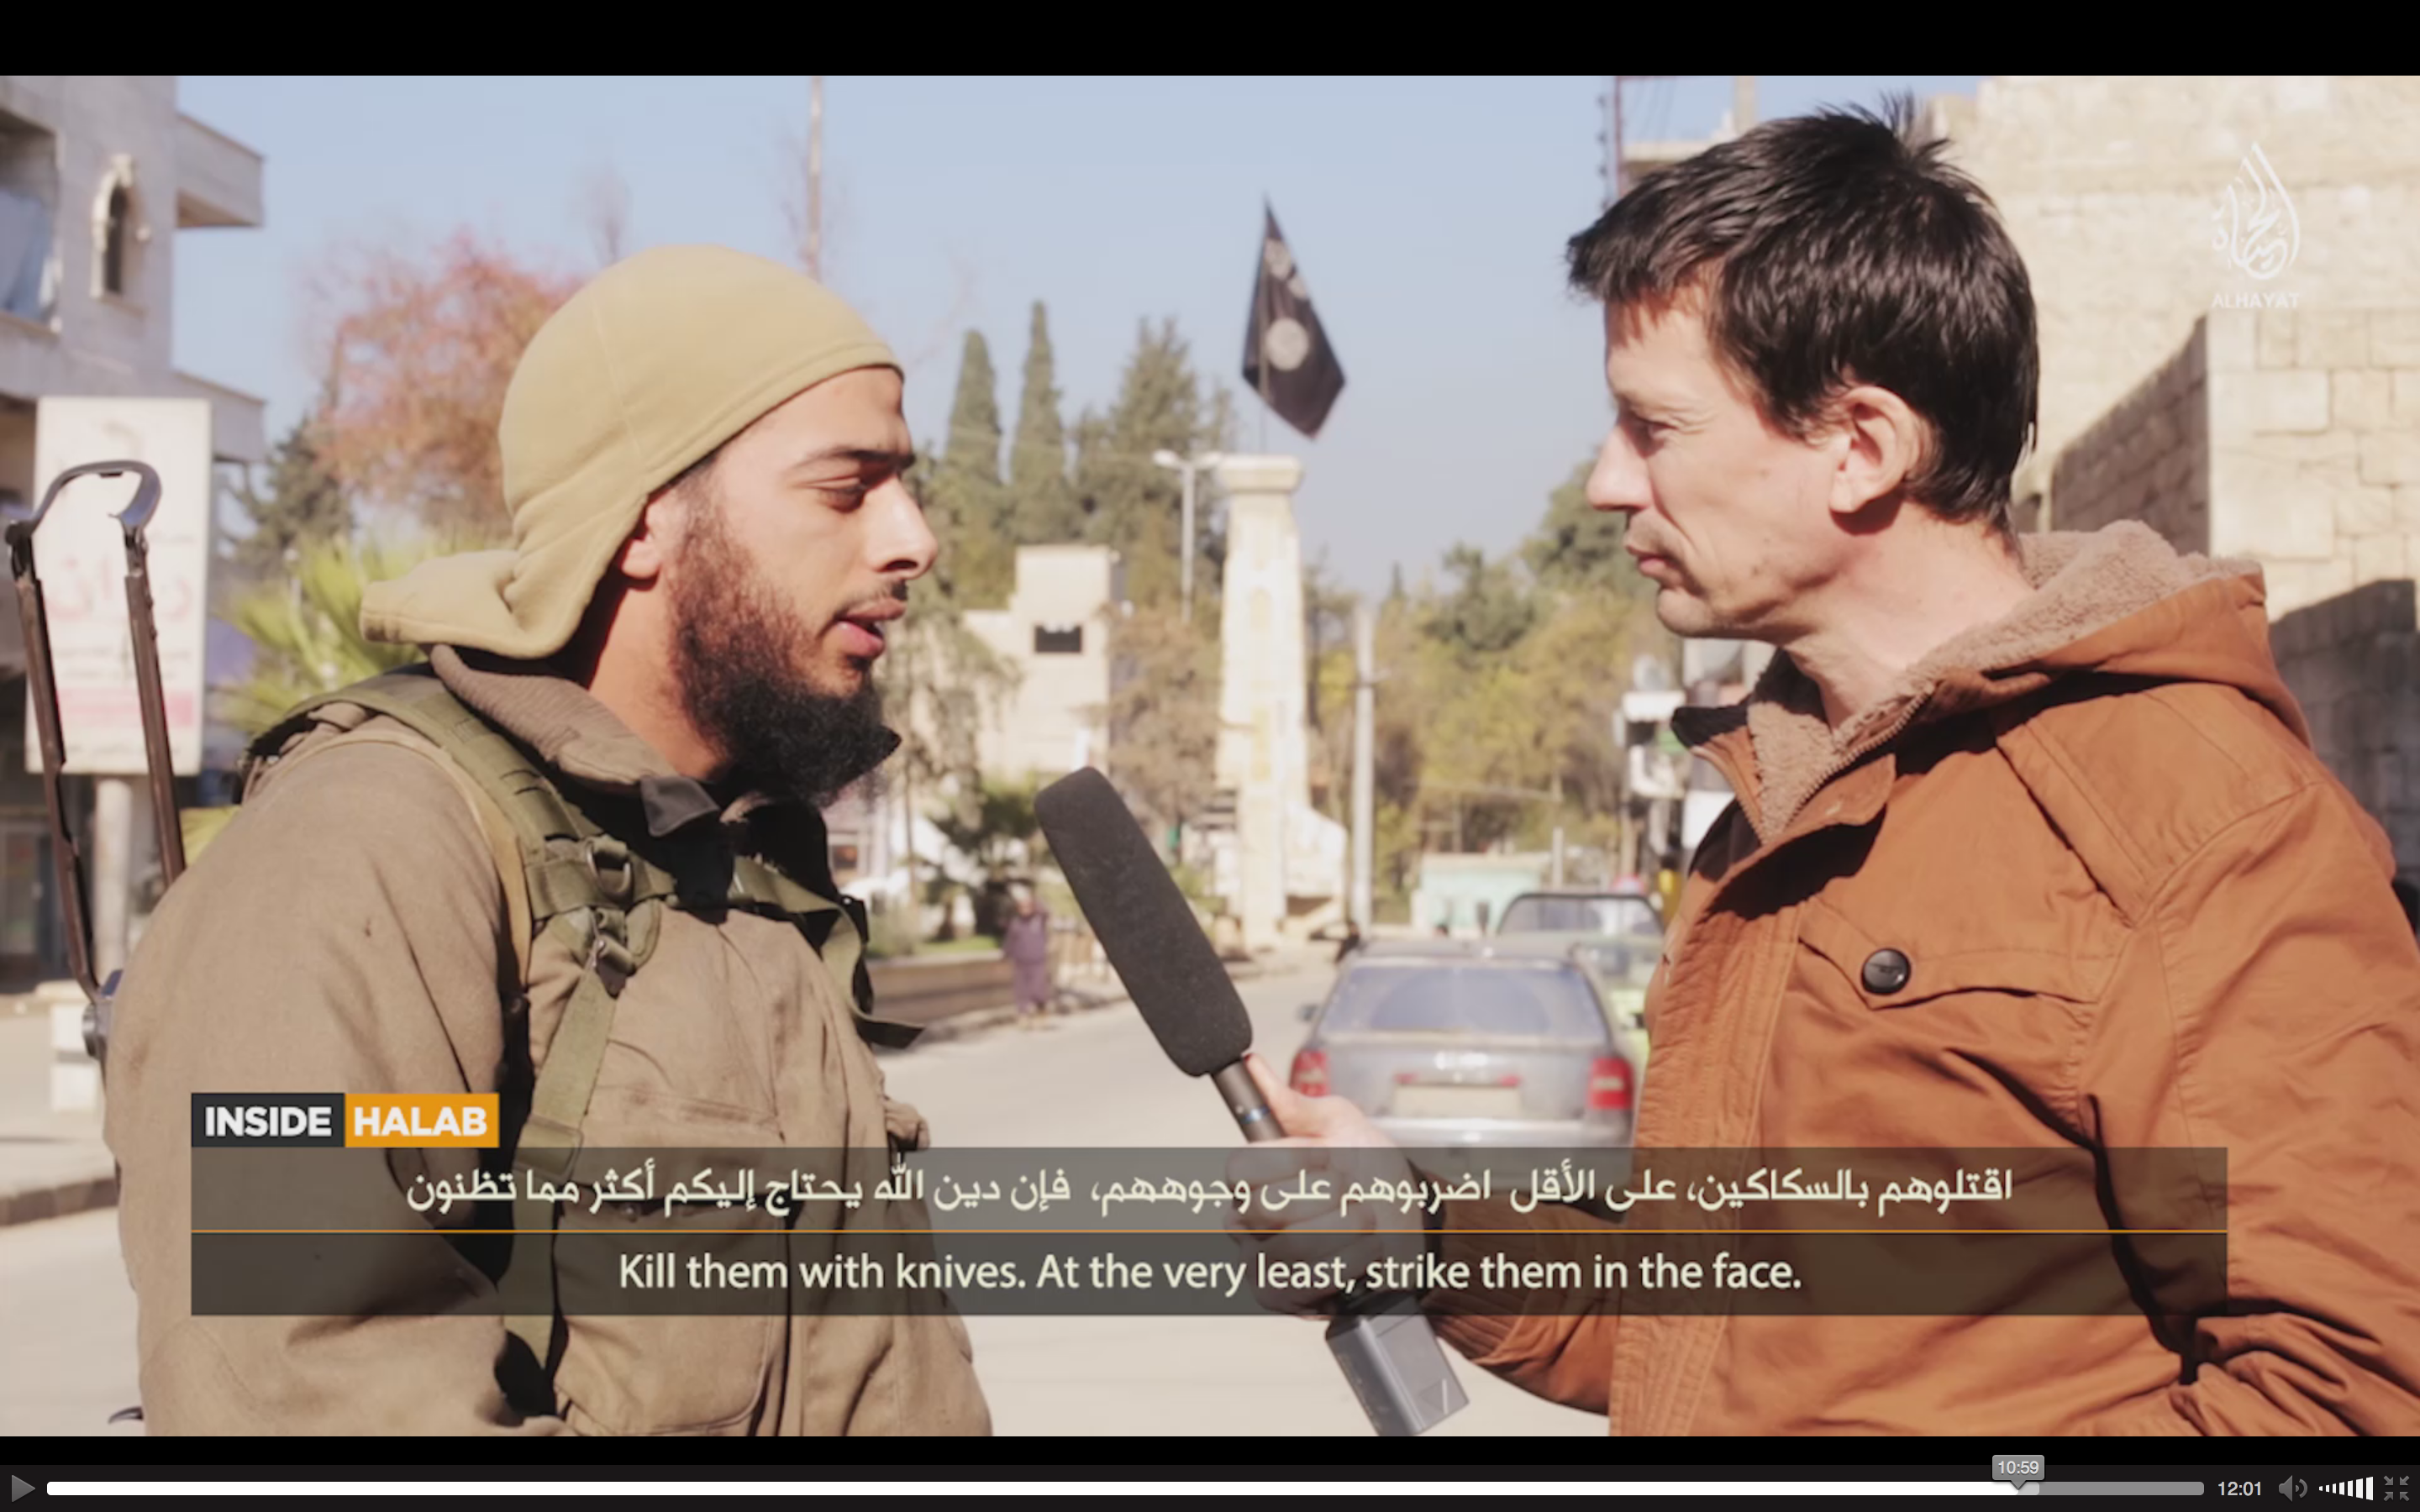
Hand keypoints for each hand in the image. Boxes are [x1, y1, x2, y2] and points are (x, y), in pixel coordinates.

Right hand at [1222, 1054, 1423, 1317]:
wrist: (1414, 1222)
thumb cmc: (1370, 1171)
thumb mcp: (1340, 1125)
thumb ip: (1294, 1103)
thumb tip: (1252, 1066)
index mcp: (1254, 1177)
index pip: (1239, 1170)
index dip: (1286, 1162)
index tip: (1325, 1155)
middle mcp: (1247, 1222)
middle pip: (1261, 1209)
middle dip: (1323, 1195)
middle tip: (1350, 1189)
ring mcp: (1263, 1264)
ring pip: (1286, 1250)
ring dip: (1343, 1230)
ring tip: (1365, 1221)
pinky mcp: (1287, 1300)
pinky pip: (1306, 1284)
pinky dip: (1349, 1262)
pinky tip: (1366, 1252)